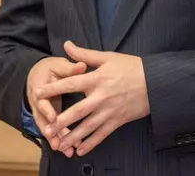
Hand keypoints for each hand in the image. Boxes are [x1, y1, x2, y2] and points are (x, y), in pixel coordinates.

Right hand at [26, 56, 86, 152]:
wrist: (37, 75)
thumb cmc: (50, 69)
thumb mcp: (58, 65)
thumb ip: (70, 68)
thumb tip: (82, 66)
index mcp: (39, 87)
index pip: (42, 100)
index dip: (46, 109)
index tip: (53, 116)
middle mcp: (38, 103)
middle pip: (42, 120)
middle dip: (50, 132)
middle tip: (57, 142)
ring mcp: (41, 113)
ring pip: (48, 128)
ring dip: (57, 140)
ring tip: (67, 151)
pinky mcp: (47, 119)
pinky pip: (53, 131)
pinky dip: (61, 140)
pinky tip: (71, 150)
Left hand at [34, 41, 149, 156]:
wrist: (156, 82)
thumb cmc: (131, 67)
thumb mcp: (108, 57)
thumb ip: (85, 54)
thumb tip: (66, 45)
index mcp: (97, 79)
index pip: (71, 84)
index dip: (54, 88)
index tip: (38, 93)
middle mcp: (101, 97)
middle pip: (78, 111)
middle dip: (61, 121)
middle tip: (47, 128)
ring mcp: (110, 111)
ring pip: (88, 127)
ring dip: (73, 136)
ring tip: (60, 144)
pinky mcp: (118, 121)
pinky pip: (102, 134)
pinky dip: (91, 143)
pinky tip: (80, 150)